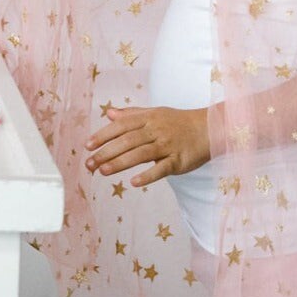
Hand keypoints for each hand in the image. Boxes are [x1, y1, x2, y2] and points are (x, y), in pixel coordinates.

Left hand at [84, 106, 208, 187]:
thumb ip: (131, 114)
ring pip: (140, 154)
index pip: (121, 126)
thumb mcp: (154, 113)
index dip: (103, 135)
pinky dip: (148, 175)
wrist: (208, 128)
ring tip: (103, 171)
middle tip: (89, 164)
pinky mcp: (178, 161)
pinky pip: (161, 168)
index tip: (87, 145)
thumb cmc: (177, 122)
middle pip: (127, 140)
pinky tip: (134, 182)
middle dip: (106, 152)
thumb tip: (109, 114)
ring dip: (120, 163)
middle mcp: (155, 130)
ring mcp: (167, 145)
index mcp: (147, 117)